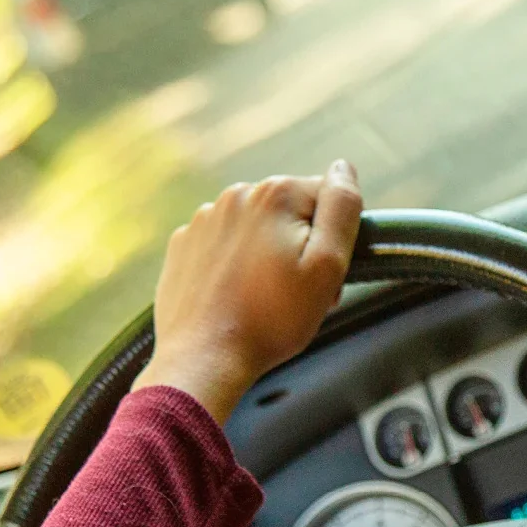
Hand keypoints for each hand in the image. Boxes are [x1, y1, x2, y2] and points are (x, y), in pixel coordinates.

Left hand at [134, 160, 363, 422]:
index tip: (321, 276)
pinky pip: (224, 247)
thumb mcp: (327, 266)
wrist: (204, 358)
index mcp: (275, 193)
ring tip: (263, 302)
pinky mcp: (182, 246)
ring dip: (267, 257)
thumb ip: (342, 208)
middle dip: (300, 248)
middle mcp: (236, 195)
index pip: (328, 200)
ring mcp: (203, 219)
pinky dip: (234, 267)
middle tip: (296, 296)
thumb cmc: (272, 320)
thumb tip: (343, 168)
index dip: (334, 241)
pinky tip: (234, 299)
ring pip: (257, 230)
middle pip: (291, 214)